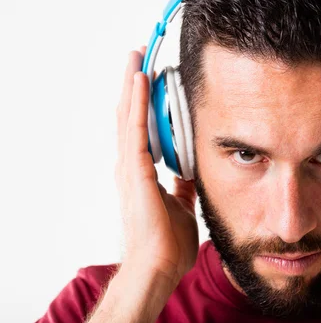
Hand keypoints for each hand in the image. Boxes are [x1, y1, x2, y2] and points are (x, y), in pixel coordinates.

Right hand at [115, 46, 198, 284]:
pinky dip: (138, 102)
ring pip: (129, 115)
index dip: (144, 102)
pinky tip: (142, 79)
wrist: (158, 266)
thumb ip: (182, 185)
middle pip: (129, 115)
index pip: (140, 128)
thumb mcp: (182, 205)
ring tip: (136, 56)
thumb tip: (189, 170)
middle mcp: (131, 165)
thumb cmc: (167, 242)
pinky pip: (136, 129)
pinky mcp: (136, 171)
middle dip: (134, 85)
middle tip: (139, 56)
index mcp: (142, 173)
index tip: (152, 79)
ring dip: (133, 84)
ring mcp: (131, 167)